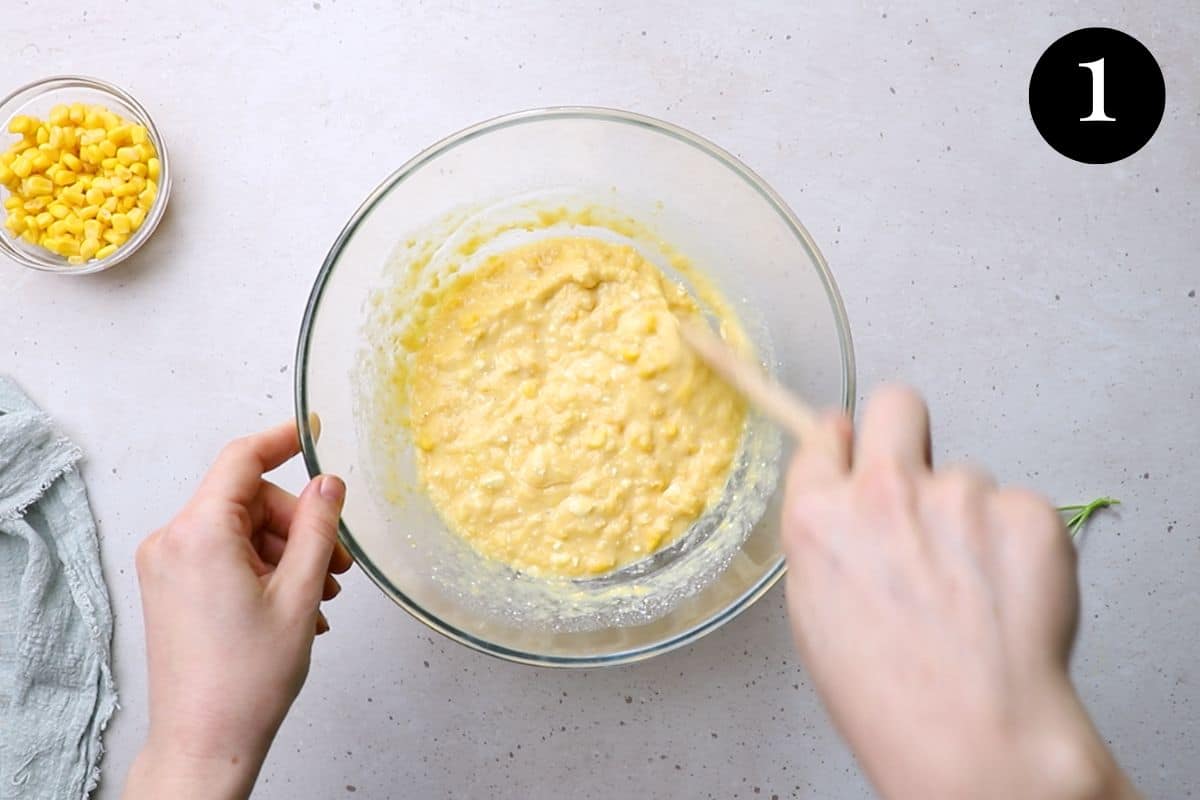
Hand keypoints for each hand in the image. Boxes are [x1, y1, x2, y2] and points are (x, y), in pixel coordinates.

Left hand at [124, 420, 351, 799]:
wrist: (205, 741)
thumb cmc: (247, 680)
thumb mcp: (299, 593)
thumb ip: (317, 527)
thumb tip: (329, 483)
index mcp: (199, 533)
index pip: (242, 459)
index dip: (283, 439)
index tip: (314, 431)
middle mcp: (172, 541)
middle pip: (248, 500)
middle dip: (297, 523)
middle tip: (336, 564)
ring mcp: (166, 566)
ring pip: (240, 530)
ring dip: (285, 553)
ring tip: (318, 596)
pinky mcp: (170, 588)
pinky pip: (224, 556)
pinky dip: (262, 570)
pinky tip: (293, 607)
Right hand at [782, 386, 1136, 799]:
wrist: (975, 734)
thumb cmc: (887, 695)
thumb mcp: (815, 611)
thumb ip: (828, 537)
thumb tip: (844, 497)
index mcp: (818, 518)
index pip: (824, 435)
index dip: (843, 445)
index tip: (855, 452)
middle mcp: (883, 492)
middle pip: (896, 404)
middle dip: (904, 430)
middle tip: (919, 481)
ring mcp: (960, 495)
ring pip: (967, 477)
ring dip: (969, 516)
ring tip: (974, 588)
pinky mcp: (1027, 511)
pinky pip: (1020, 507)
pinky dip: (1017, 544)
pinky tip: (1009, 595)